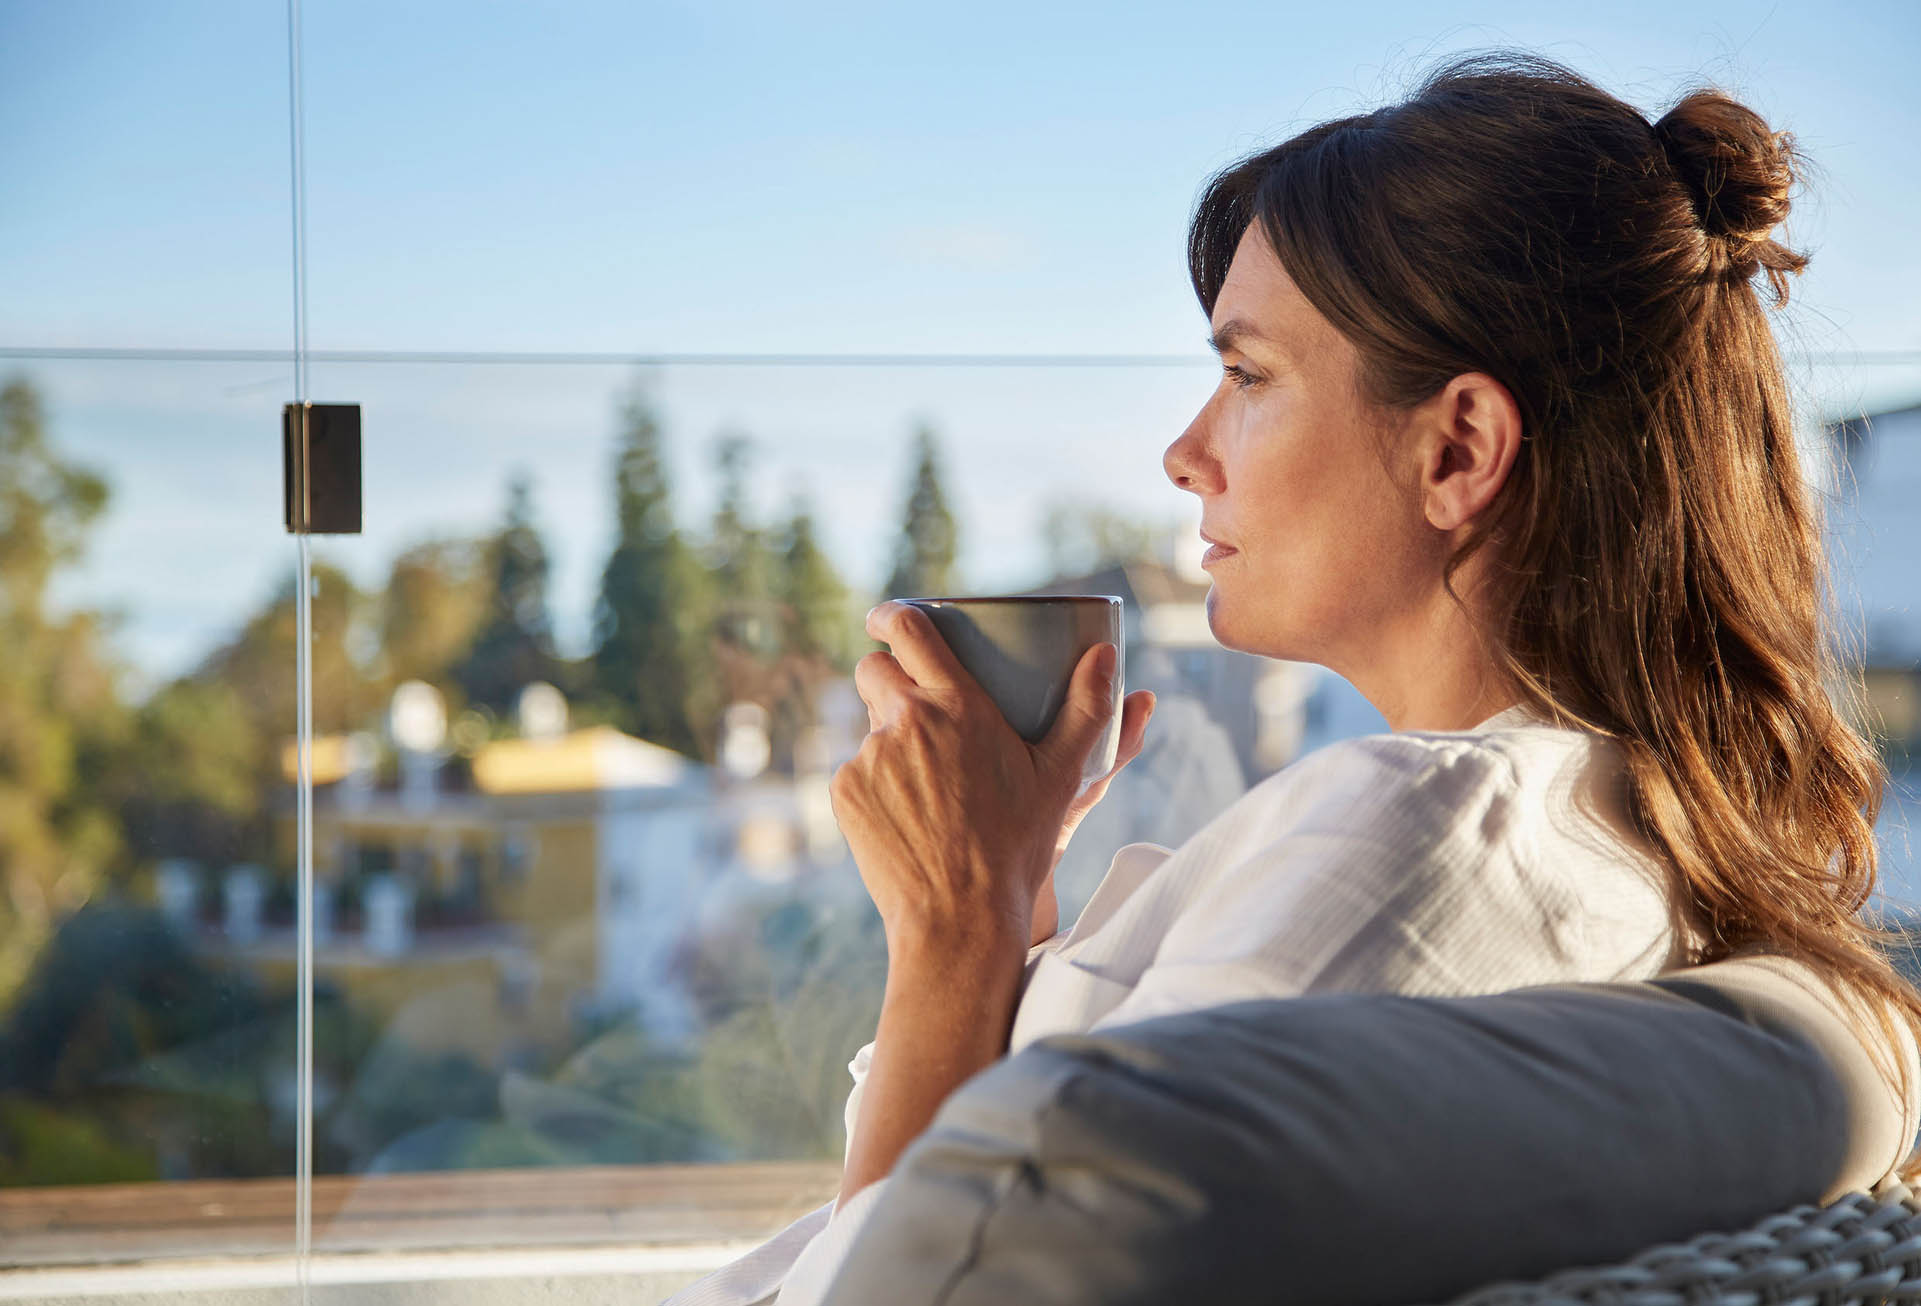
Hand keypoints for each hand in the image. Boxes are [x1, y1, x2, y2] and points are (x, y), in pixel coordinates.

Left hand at [829, 601, 1141, 954]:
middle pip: (873, 670)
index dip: (893, 614)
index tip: (889, 617)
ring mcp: (868, 758)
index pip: (908, 630)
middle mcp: (904, 722)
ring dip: (889, 739)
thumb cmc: (1018, 846)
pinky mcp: (846, 794)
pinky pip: (856, 771)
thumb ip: (1087, 709)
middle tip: (915, 704)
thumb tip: (1107, 654)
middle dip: (888, 675)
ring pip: (867, 726)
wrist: (961, 918)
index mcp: (956, 704)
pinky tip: (907, 815)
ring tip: (927, 782)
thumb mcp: (1061, 775)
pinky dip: (876, 783)